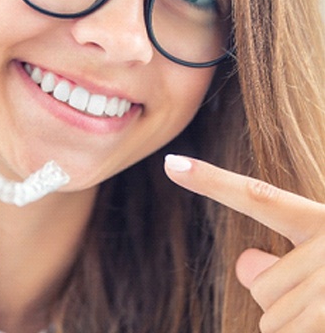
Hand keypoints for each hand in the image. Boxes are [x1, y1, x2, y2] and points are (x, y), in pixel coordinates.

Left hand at [165, 154, 324, 331]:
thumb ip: (286, 262)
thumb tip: (243, 263)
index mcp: (321, 222)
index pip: (257, 197)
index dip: (211, 181)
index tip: (170, 163)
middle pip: (261, 287)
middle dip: (287, 302)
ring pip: (272, 323)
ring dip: (299, 329)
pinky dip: (300, 332)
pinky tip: (320, 314)